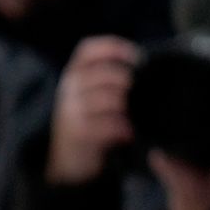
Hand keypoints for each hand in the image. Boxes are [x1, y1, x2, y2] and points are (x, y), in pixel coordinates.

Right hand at [47, 37, 137, 184]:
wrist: (65, 160)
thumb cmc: (86, 123)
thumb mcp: (92, 96)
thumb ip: (109, 80)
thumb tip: (143, 69)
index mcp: (73, 75)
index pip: (88, 51)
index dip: (115, 48)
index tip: (137, 57)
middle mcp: (69, 89)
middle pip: (104, 73)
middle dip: (126, 81)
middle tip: (136, 93)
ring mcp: (70, 111)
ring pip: (108, 98)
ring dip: (125, 106)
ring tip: (130, 115)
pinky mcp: (77, 133)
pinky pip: (107, 124)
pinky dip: (122, 128)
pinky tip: (127, 133)